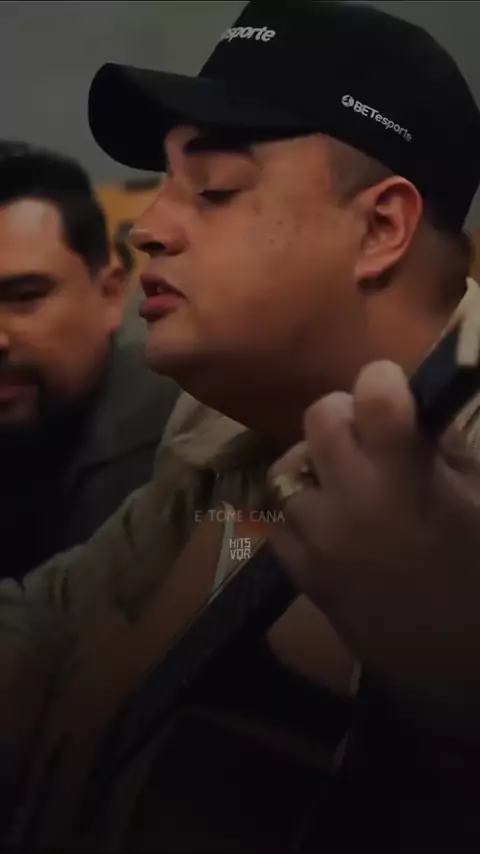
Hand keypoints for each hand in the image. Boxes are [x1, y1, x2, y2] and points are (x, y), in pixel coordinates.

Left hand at [268, 360, 479, 735]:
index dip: (383, 380)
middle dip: (345, 413)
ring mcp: (318, 539)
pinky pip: (278, 520)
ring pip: (288, 469)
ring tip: (344, 478)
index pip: (374, 399)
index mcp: (406, 482)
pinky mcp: (301, 573)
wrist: (452, 667)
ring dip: (317, 462)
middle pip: (320, 419)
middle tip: (368, 431)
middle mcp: (351, 503)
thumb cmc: (478, 581)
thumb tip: (416, 416)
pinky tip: (327, 520)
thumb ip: (447, 453)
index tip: (392, 386)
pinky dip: (299, 510)